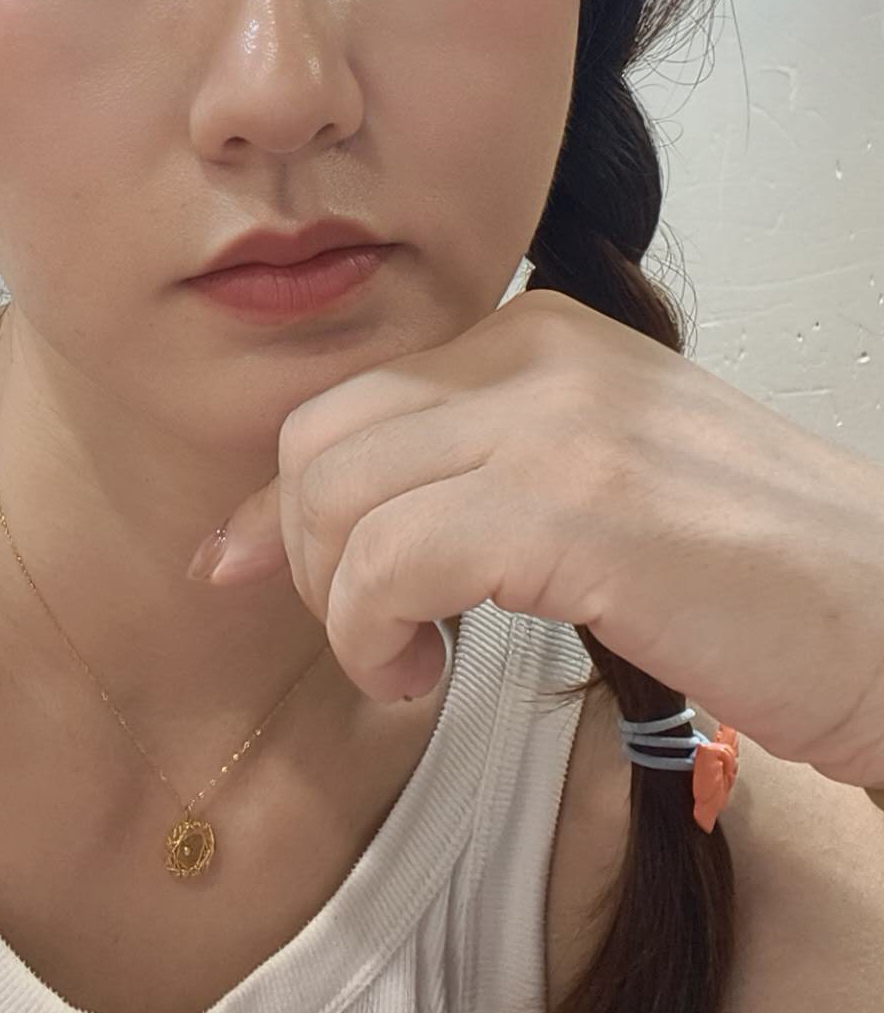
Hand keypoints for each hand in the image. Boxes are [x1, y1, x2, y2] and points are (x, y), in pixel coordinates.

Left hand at [191, 290, 883, 789]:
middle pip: (321, 437)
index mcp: (542, 335)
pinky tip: (425, 677)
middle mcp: (539, 351)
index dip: (287, 499)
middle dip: (304, 553)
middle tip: (371, 637)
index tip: (255, 571)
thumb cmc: (757, 578)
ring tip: (405, 666)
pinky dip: (373, 634)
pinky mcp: (574, 507)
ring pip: (335, 495)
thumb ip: (467, 480)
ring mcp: (557, 422)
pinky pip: (388, 559)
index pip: (350, 397)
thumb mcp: (597, 489)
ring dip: (339, 607)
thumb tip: (287, 531)